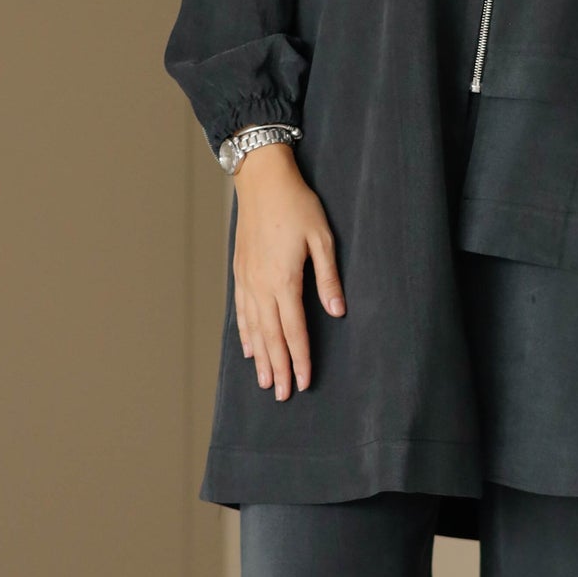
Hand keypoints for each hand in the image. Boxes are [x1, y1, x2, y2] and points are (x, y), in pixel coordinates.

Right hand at [231, 142, 343, 400]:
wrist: (262, 180)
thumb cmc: (297, 205)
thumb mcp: (322, 238)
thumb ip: (328, 278)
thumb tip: (337, 311)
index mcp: (284, 280)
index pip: (294, 330)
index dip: (300, 359)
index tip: (303, 382)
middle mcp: (261, 286)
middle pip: (271, 337)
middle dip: (278, 368)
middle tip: (282, 396)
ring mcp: (247, 280)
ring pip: (254, 329)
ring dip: (261, 358)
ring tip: (265, 382)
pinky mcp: (240, 272)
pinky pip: (241, 312)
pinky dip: (245, 334)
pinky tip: (249, 349)